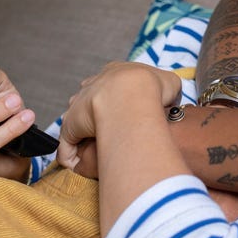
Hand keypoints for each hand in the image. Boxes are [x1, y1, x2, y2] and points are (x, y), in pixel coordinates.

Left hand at [57, 62, 181, 177]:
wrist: (131, 95)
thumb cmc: (152, 88)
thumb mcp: (170, 83)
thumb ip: (168, 91)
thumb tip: (168, 103)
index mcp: (115, 73)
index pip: (109, 83)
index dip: (114, 95)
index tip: (123, 108)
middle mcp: (93, 86)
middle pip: (88, 99)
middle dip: (94, 111)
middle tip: (107, 128)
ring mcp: (79, 105)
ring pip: (75, 118)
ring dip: (82, 131)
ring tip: (93, 148)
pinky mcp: (70, 127)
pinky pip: (67, 144)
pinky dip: (70, 154)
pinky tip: (76, 165)